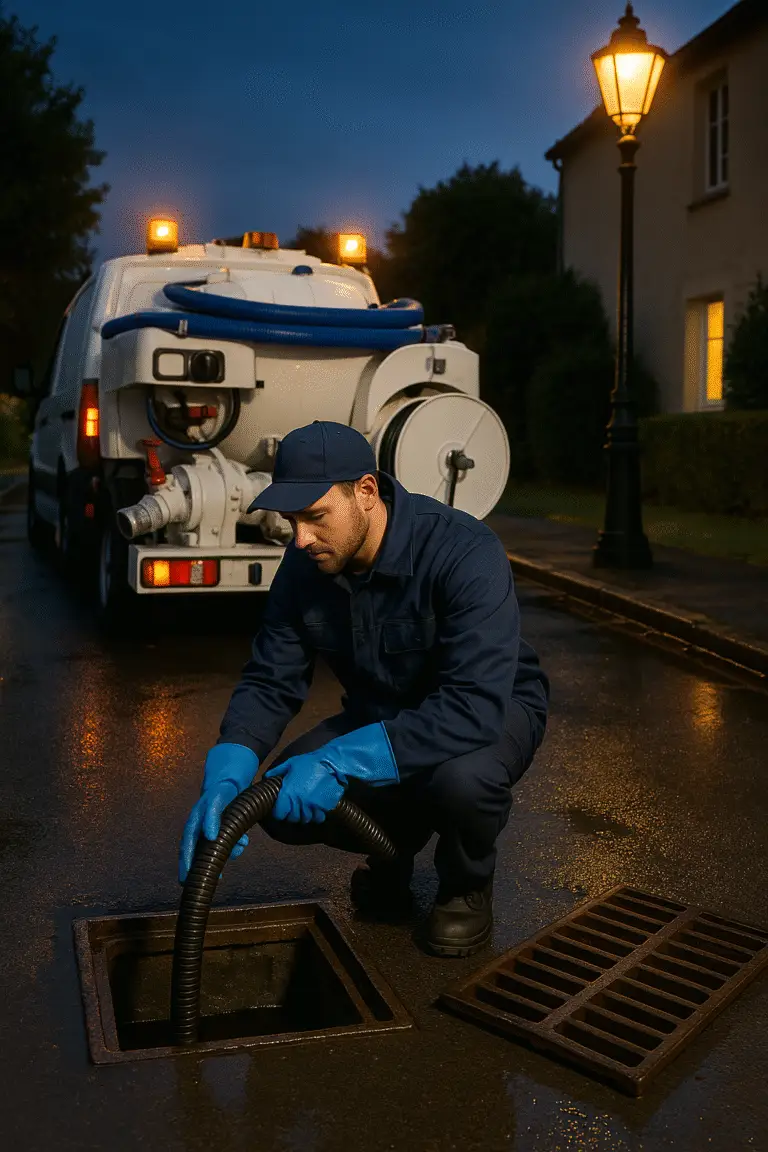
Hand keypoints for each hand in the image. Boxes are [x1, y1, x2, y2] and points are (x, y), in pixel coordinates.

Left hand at [179, 743, 258, 882]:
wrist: (231, 779)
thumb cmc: (228, 805)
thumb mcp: (229, 825)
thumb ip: (230, 839)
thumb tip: (235, 853)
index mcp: (199, 827)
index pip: (190, 849)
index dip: (187, 865)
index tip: (186, 883)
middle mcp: (197, 818)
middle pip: (187, 842)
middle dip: (187, 860)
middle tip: (189, 877)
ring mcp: (204, 807)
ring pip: (196, 828)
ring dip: (199, 846)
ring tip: (212, 862)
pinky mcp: (215, 796)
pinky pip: (211, 811)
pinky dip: (210, 823)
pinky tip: (212, 834)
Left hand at [265, 751, 345, 823]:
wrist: (330, 763)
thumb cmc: (309, 762)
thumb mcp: (290, 763)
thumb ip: (277, 771)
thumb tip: (266, 777)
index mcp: (288, 793)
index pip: (279, 814)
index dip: (279, 812)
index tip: (281, 809)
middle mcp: (299, 802)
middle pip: (293, 818)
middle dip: (292, 814)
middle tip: (293, 808)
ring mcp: (313, 806)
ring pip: (306, 819)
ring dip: (305, 815)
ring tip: (305, 809)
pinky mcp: (325, 807)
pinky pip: (319, 817)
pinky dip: (317, 815)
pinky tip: (316, 809)